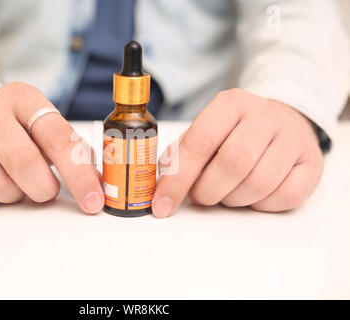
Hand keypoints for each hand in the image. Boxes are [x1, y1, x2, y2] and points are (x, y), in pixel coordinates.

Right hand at [0, 82, 103, 212]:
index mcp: (24, 98)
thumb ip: (72, 151)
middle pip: (24, 163)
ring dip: (13, 194)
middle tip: (44, 190)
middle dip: (42, 188)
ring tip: (12, 179)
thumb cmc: (14, 128)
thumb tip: (98, 186)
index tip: (92, 202)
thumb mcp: (44, 127)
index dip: (79, 175)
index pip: (59, 139)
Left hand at [152, 88, 323, 216]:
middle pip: (233, 163)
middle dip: (209, 191)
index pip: (199, 142)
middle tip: (203, 195)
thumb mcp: (204, 133)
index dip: (177, 179)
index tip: (163, 205)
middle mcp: (264, 115)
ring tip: (227, 192)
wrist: (283, 122)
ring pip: (259, 183)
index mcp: (230, 104)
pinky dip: (262, 205)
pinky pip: (285, 197)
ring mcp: (292, 137)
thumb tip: (160, 188)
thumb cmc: (235, 133)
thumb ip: (180, 156)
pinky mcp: (312, 162)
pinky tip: (253, 195)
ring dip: (234, 199)